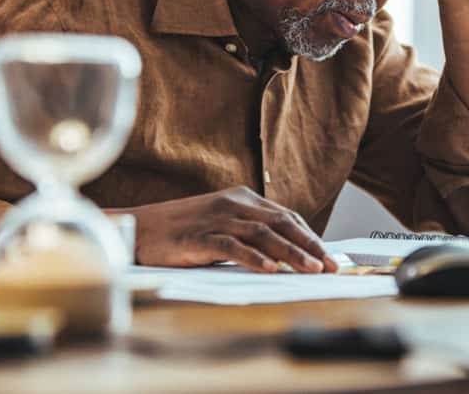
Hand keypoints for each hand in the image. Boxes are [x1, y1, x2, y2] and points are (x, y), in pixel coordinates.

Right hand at [126, 186, 337, 272]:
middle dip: (310, 246)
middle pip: (281, 223)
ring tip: (311, 270)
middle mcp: (233, 204)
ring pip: (263, 234)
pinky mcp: (198, 235)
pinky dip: (254, 257)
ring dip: (291, 253)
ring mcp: (216, 218)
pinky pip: (231, 245)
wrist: (137, 229)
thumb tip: (286, 258)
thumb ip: (250, 235)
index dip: (311, 237)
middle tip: (331, 267)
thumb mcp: (222, 226)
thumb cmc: (182, 233)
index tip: (331, 258)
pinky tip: (270, 269)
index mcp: (242, 199)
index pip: (287, 217)